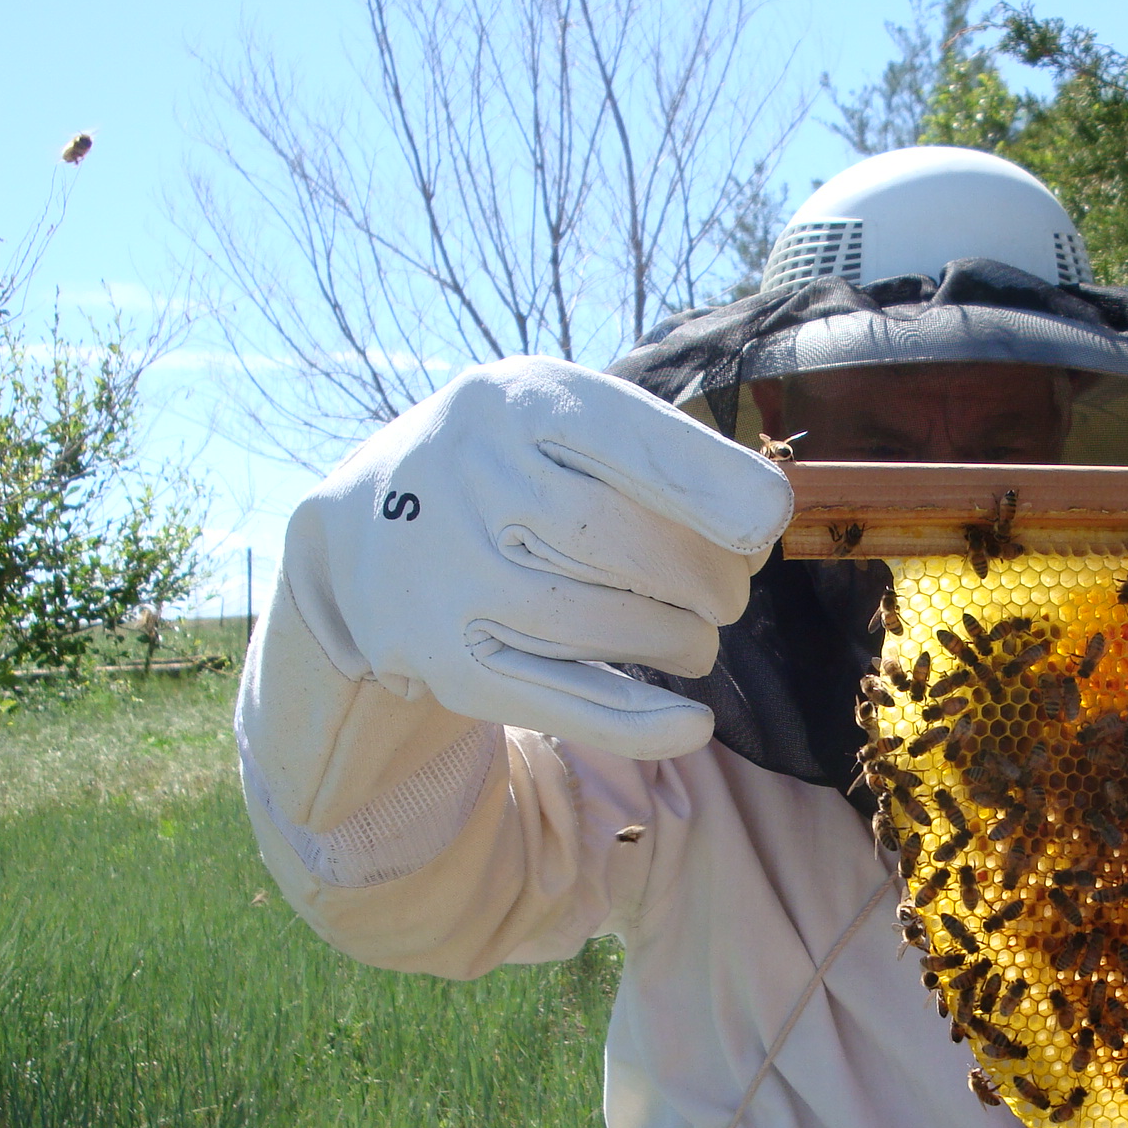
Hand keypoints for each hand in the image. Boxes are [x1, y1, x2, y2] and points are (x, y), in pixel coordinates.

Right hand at [283, 356, 791, 758]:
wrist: (360, 530)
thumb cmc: (506, 468)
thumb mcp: (560, 420)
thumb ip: (654, 454)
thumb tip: (762, 524)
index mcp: (516, 401)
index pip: (629, 440)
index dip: (711, 486)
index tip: (768, 519)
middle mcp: (474, 477)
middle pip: (628, 540)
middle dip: (708, 576)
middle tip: (727, 591)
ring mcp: (453, 573)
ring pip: (605, 622)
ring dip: (681, 639)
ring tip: (693, 636)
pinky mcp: (447, 658)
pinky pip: (559, 700)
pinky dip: (638, 722)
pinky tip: (693, 726)